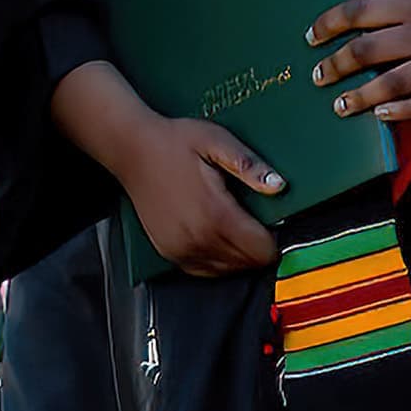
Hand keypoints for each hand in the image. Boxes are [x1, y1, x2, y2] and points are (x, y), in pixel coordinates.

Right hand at [114, 114, 284, 277]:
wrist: (132, 150)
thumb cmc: (174, 141)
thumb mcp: (215, 140)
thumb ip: (249, 165)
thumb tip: (279, 186)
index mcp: (215, 214)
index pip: (262, 250)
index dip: (274, 237)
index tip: (272, 220)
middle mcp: (198, 240)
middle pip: (248, 263)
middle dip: (258, 245)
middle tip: (252, 217)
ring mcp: (182, 250)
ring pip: (228, 270)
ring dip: (238, 253)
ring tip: (232, 221)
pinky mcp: (170, 254)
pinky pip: (206, 270)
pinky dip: (218, 258)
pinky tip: (215, 232)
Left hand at [307, 0, 410, 122]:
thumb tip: (379, 18)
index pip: (360, 11)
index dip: (330, 23)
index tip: (311, 36)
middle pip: (368, 50)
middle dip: (337, 65)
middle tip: (317, 77)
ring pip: (393, 82)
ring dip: (362, 96)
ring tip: (340, 106)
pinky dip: (403, 110)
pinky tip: (383, 116)